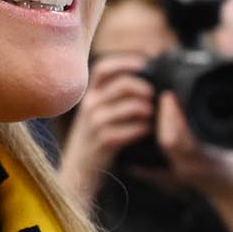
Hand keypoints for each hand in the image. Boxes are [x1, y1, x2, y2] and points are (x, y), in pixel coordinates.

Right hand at [57, 53, 155, 199]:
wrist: (78, 170)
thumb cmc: (94, 137)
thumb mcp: (96, 111)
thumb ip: (112, 94)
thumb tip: (143, 77)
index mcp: (89, 94)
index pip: (104, 68)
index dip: (125, 62)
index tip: (145, 63)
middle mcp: (89, 105)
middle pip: (123, 84)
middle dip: (144, 88)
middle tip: (154, 95)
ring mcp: (95, 123)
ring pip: (130, 106)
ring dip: (147, 109)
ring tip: (152, 114)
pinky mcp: (104, 141)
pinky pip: (132, 129)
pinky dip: (144, 128)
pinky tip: (146, 131)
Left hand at [153, 91, 232, 202]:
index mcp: (209, 160)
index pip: (184, 138)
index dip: (174, 116)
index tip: (174, 96)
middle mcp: (192, 166)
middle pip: (168, 140)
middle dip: (165, 116)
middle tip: (168, 95)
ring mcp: (182, 168)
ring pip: (165, 143)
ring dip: (163, 122)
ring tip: (168, 103)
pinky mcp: (178, 166)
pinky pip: (166, 147)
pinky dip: (165, 129)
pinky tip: (169, 116)